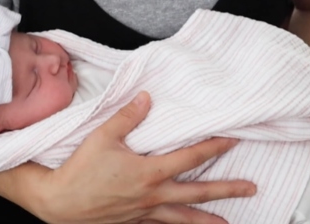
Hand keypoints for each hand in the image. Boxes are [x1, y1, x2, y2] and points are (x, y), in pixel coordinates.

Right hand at [35, 91, 256, 223]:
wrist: (59, 202)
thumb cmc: (80, 169)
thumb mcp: (103, 137)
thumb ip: (128, 117)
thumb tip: (147, 98)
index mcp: (150, 172)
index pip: (192, 157)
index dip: (215, 147)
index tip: (234, 140)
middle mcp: (153, 195)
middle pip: (198, 193)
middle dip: (226, 190)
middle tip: (251, 188)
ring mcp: (145, 212)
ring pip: (184, 218)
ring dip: (207, 220)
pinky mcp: (134, 222)